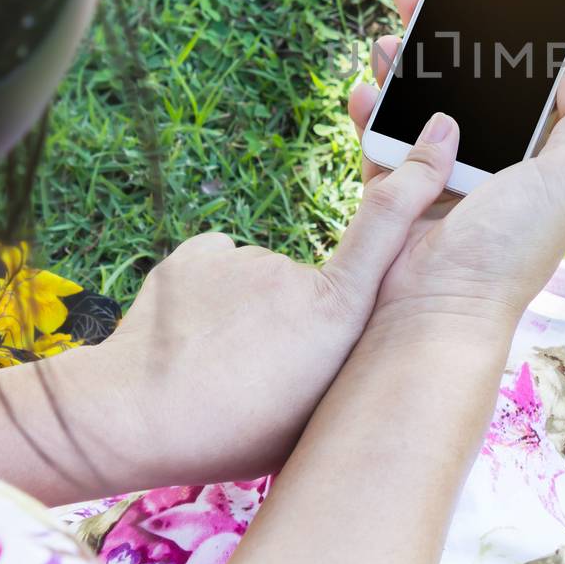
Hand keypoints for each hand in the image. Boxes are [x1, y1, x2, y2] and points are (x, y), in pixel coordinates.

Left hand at [90, 141, 456, 485]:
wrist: (125, 415)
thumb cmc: (228, 430)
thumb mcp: (311, 415)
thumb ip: (343, 364)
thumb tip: (347, 341)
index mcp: (336, 317)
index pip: (388, 226)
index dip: (416, 177)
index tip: (439, 133)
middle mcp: (297, 274)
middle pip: (314, 285)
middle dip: (295, 319)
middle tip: (261, 373)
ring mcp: (245, 258)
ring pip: (261, 283)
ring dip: (247, 315)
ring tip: (219, 364)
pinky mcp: (200, 252)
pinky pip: (219, 272)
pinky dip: (210, 300)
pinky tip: (190, 338)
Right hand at [347, 0, 564, 326]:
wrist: (432, 313)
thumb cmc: (507, 251)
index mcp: (537, 155)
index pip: (528, 76)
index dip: (514, 31)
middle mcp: (492, 159)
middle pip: (468, 75)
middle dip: (445, 29)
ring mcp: (440, 170)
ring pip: (420, 95)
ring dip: (403, 60)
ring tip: (390, 34)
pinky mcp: (395, 185)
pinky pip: (380, 133)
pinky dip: (370, 105)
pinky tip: (364, 86)